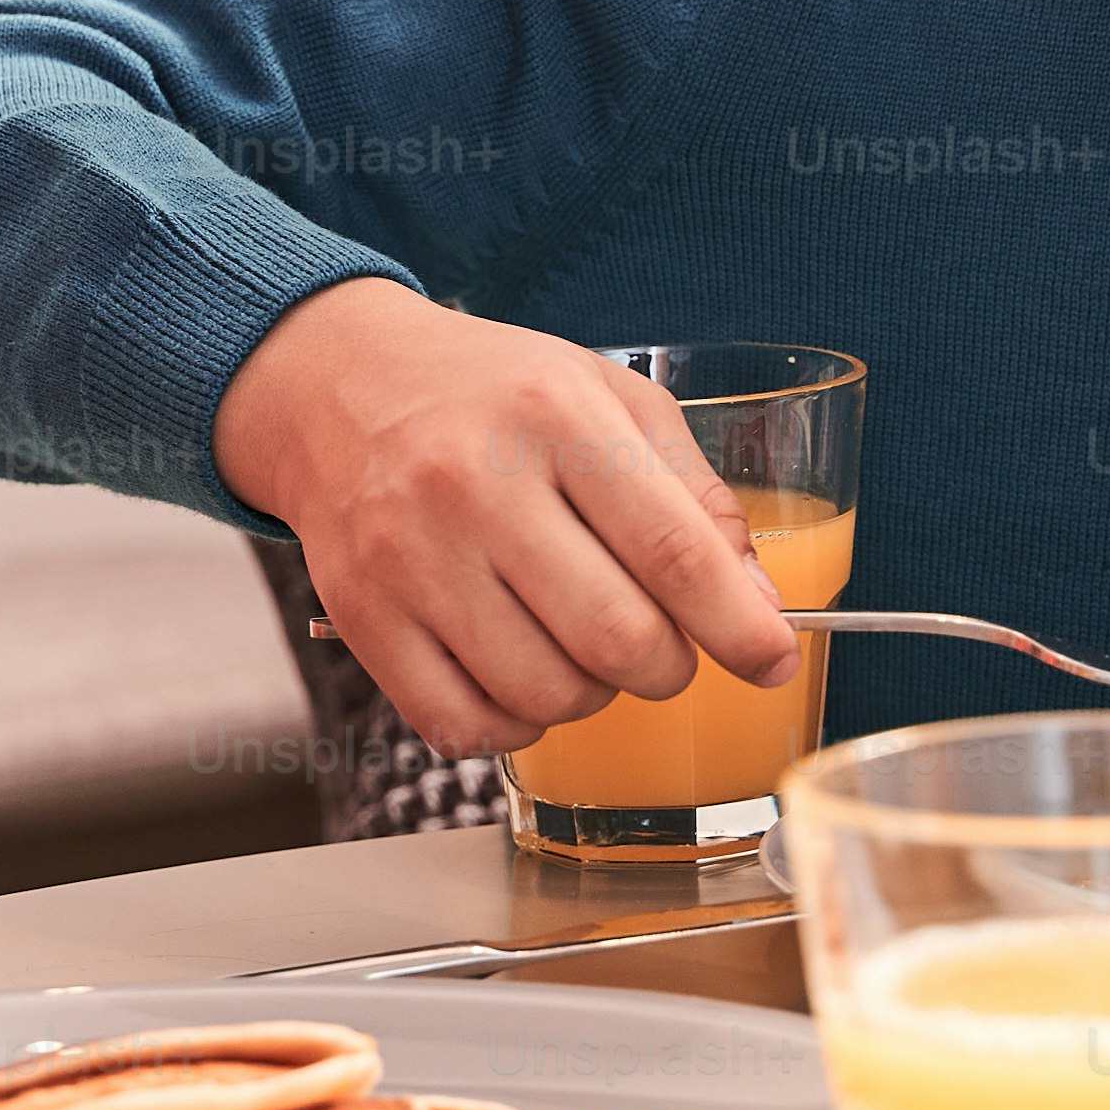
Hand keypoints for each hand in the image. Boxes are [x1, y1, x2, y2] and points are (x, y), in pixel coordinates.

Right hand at [212, 279, 799, 756]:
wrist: (336, 385)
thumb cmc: (490, 394)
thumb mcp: (606, 398)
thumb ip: (691, 495)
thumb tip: (753, 605)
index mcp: (552, 415)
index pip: (671, 548)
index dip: (738, 625)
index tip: (773, 661)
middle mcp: (473, 483)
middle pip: (615, 637)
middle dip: (668, 666)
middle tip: (663, 644)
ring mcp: (408, 556)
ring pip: (545, 695)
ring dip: (591, 695)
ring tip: (580, 645)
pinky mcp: (361, 616)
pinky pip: (464, 724)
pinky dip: (514, 724)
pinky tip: (519, 675)